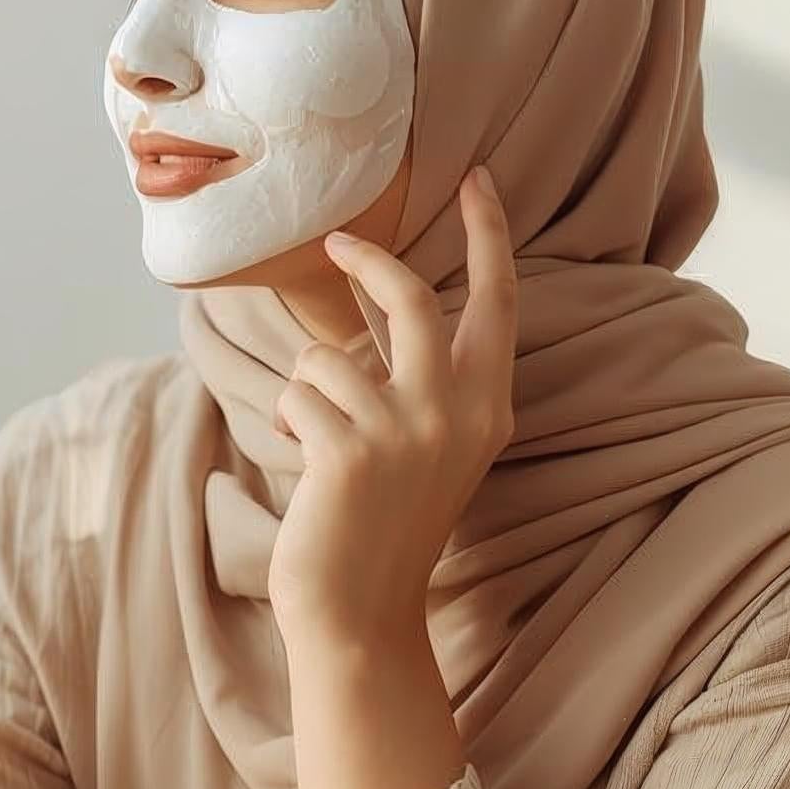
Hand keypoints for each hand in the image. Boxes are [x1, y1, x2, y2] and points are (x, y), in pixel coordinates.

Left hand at [267, 170, 518, 651]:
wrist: (360, 611)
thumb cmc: (382, 522)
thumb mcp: (429, 445)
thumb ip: (422, 379)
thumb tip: (387, 295)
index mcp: (488, 406)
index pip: (497, 302)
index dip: (490, 235)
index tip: (480, 177)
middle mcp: (459, 411)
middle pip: (411, 295)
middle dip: (367, 259)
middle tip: (334, 241)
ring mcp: (408, 429)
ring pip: (331, 354)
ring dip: (310, 390)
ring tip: (321, 439)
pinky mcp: (353, 448)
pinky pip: (302, 392)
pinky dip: (292, 421)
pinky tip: (310, 465)